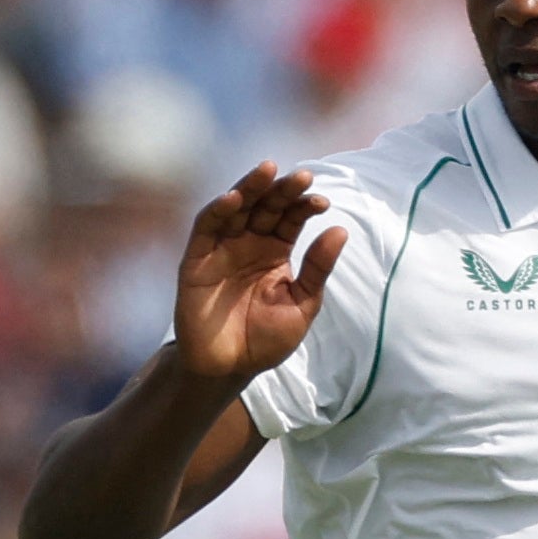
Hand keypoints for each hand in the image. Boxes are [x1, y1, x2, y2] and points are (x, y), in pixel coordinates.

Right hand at [173, 162, 347, 385]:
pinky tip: (233, 198)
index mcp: (275, 250)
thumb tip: (340, 230)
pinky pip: (206, 228)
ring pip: (236, 208)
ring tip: (268, 170)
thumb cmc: (266, 339)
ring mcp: (222, 248)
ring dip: (251, 188)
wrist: (229, 368)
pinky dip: (217, 210)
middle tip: (302, 177)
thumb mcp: (301, 304)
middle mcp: (249, 242)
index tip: (322, 202)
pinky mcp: (197, 259)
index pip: (291, 217)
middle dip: (283, 190)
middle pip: (266, 206)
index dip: (305, 205)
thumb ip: (317, 269)